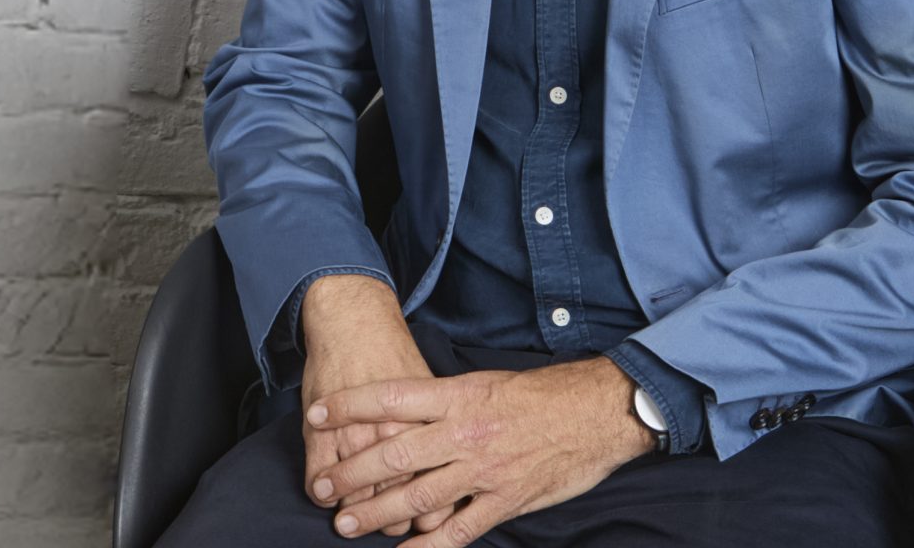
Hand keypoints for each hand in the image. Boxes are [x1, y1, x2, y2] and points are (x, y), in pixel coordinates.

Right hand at [300, 275, 457, 538]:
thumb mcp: (431, 389)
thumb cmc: (394, 355)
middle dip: (392, 519)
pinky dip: (320, 493)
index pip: (433, 485)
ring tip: (353, 515)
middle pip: (395, 498)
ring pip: (356, 497)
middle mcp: (391, 432)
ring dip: (354, 511)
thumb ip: (442, 427)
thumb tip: (456, 466)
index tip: (426, 518)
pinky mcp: (320, 431)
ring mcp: (354, 434)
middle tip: (389, 524)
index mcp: (426, 423)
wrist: (356, 320)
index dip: (430, 512)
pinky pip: (317, 482)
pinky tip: (324, 493)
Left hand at [304, 355, 655, 544]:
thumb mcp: (489, 382)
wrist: (595, 410)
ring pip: (418, 496)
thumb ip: (449, 400)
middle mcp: (465, 431)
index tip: (318, 413)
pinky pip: (457, 530)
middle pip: (395, 453)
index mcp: (461, 394)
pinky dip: (427, 547)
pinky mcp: (504, 501)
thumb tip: (405, 410)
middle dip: (352, 472)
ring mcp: (483, 470)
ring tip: (345, 525)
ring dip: (377, 513)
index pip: (393, 398)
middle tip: (322, 486)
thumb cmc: (542, 393)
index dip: (351, 405)